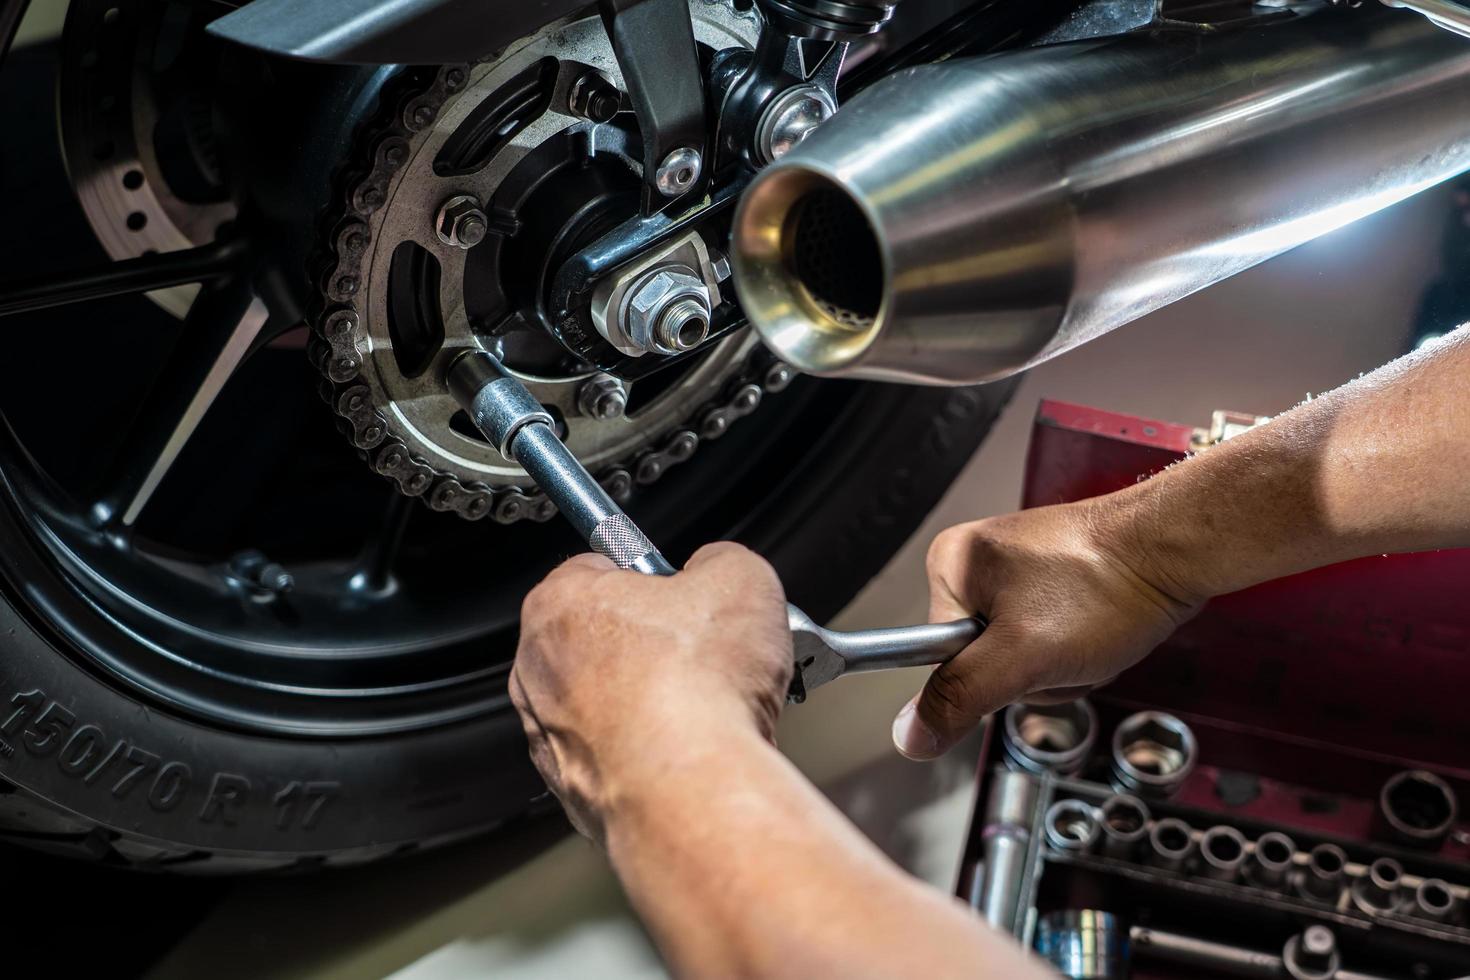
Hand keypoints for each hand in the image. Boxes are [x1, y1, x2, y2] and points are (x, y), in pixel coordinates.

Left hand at [511, 542, 792, 841]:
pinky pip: (615, 756)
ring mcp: (548, 736)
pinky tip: (691, 749)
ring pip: (608, 703)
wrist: (692, 787)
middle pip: (603, 638)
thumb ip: (720, 560)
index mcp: (560, 603)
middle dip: (655, 645)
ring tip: (712, 707)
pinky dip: (649, 753)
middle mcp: (538, 669)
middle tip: (708, 655)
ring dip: (653, 702)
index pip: (601, 568)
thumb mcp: (739, 576)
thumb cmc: (698, 686)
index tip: (686, 595)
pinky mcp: (573, 789)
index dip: (656, 579)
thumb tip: (719, 571)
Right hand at [893, 499, 1202, 759]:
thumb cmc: (1107, 586)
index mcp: (950, 565)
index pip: (942, 657)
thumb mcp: (1023, 657)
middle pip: (985, 658)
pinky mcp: (1056, 576)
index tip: (1026, 655)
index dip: (990, 673)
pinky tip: (1099, 626)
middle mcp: (978, 559)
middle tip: (1065, 646)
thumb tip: (910, 736)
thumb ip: (960, 697)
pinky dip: (1079, 644)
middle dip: (1033, 671)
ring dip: (1060, 663)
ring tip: (1089, 632)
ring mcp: (1019, 567)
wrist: (1175, 549)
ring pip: (1023, 653)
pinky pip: (1051, 635)